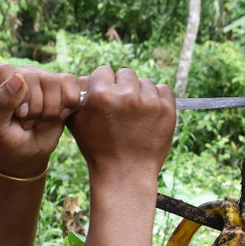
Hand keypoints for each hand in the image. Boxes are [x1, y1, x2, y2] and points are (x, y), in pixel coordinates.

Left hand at [0, 64, 80, 176]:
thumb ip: (0, 104)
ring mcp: (36, 75)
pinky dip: (67, 105)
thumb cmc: (5, 140)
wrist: (26, 152)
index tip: (18, 114)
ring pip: (53, 81)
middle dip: (34, 107)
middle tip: (26, 122)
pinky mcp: (58, 82)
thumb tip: (17, 78)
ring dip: (49, 110)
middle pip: (32, 76)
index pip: (7, 71)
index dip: (18, 95)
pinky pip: (70, 84)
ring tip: (38, 120)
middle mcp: (13, 72)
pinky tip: (55, 116)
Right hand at [68, 66, 175, 180]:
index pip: (104, 71)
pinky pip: (164, 89)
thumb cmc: (98, 149)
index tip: (106, 97)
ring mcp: (148, 102)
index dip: (104, 84)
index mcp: (101, 95)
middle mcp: (126, 95)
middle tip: (121, 107)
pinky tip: (149, 114)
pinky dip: (158, 98)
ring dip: (140, 94)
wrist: (125, 173)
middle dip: (123, 87)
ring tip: (135, 115)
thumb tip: (85, 79)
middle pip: (125, 73)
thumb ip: (78, 98)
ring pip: (145, 82)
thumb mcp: (78, 123)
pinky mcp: (167, 109)